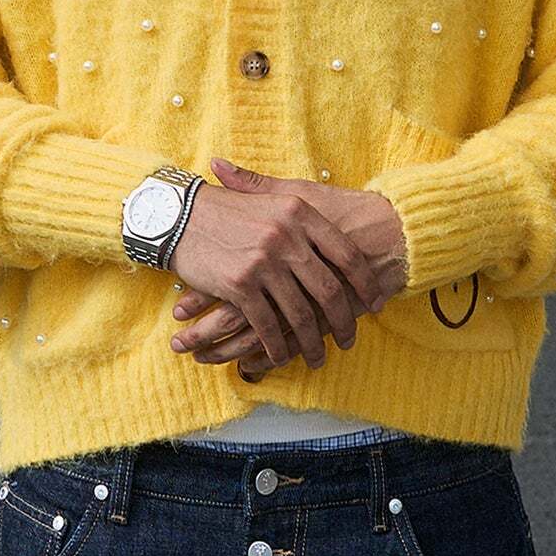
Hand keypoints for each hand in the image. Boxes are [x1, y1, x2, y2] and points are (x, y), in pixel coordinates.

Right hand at [167, 158, 407, 373]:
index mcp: (301, 213)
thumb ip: (302, 214)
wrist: (179, 215)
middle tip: (348, 340)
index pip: (347, 254)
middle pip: (328, 290)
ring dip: (311, 343)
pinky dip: (277, 346)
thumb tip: (340, 228)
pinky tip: (283, 357)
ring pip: (300, 314)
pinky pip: (268, 324)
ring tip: (318, 358)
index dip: (365, 283)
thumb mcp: (270, 197)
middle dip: (343, 322)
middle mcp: (287, 236)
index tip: (375, 303)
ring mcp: (264, 262)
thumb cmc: (227, 210)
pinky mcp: (241, 285)